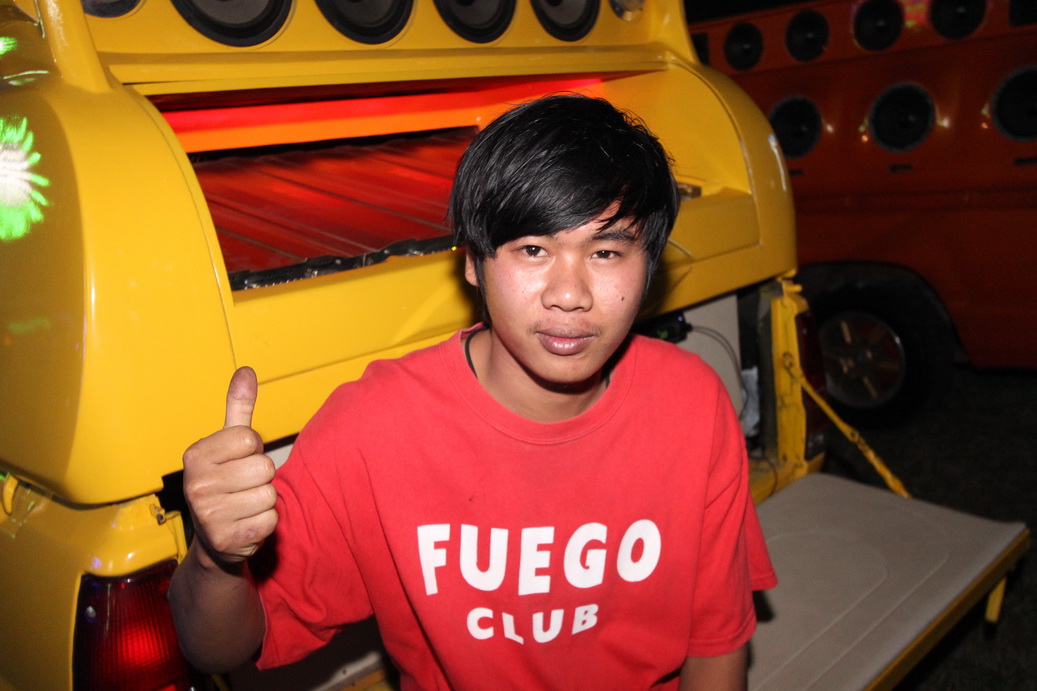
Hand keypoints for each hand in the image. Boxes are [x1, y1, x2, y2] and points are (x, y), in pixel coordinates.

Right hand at [183, 367, 277, 568]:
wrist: (216, 540)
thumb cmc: (226, 482)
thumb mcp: (228, 444)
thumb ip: (238, 408)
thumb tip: (246, 371)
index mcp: (195, 456)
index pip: (249, 439)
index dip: (253, 449)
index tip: (239, 461)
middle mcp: (196, 485)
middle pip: (263, 467)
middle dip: (261, 476)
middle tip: (243, 486)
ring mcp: (209, 515)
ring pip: (269, 494)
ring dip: (264, 500)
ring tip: (244, 505)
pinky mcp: (228, 540)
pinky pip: (271, 520)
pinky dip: (266, 522)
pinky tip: (247, 523)